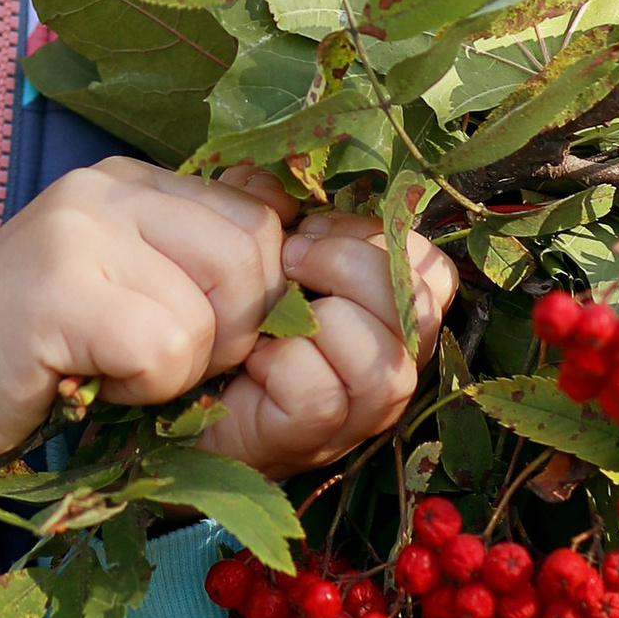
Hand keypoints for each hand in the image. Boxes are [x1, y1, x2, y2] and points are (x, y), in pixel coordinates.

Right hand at [0, 158, 452, 479]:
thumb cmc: (46, 383)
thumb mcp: (158, 334)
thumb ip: (243, 307)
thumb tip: (380, 295)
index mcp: (152, 192)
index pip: (283, 220)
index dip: (298, 299)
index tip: (262, 356)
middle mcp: (121, 188)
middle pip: (266, 258)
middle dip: (244, 342)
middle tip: (172, 376)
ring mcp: (84, 223)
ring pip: (225, 302)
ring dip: (186, 370)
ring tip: (118, 376)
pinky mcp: (54, 280)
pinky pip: (166, 345)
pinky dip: (142, 389)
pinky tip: (87, 384)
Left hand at [196, 200, 456, 473]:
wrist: (185, 402)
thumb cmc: (236, 320)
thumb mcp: (256, 252)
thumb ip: (266, 209)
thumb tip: (264, 179)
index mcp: (391, 318)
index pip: (434, 275)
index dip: (383, 239)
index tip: (316, 227)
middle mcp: (392, 367)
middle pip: (419, 313)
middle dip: (352, 267)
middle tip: (292, 256)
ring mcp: (359, 413)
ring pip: (384, 366)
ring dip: (323, 320)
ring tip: (272, 308)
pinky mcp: (313, 439)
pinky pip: (320, 397)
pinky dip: (283, 365)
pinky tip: (254, 356)